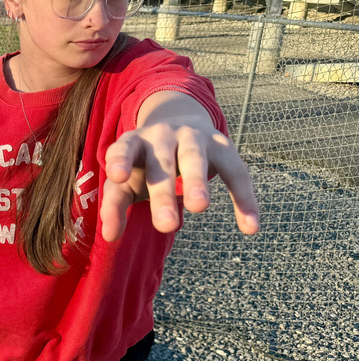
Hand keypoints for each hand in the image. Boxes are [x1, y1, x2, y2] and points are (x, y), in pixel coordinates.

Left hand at [100, 109, 259, 242]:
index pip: (123, 149)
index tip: (118, 175)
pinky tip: (251, 228)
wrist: (179, 123)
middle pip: (161, 164)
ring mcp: (193, 138)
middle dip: (163, 193)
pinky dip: (245, 198)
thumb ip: (115, 205)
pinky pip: (236, 172)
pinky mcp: (223, 145)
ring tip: (199, 208)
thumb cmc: (145, 165)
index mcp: (134, 143)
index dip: (120, 161)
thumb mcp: (127, 181)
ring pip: (194, 159)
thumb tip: (109, 236)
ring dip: (197, 181)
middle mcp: (163, 136)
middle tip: (166, 225)